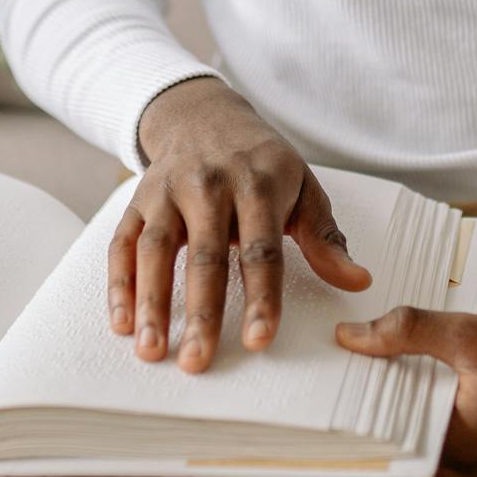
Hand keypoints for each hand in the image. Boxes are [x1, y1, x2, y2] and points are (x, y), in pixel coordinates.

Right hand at [110, 77, 371, 371]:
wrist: (204, 114)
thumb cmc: (261, 162)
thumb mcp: (302, 187)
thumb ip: (325, 237)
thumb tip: (358, 280)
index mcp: (258, 186)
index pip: (262, 250)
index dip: (261, 296)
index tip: (258, 339)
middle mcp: (209, 187)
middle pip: (206, 256)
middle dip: (201, 313)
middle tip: (196, 362)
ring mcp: (168, 192)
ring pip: (156, 250)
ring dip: (151, 302)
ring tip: (151, 349)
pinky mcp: (138, 200)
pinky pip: (122, 243)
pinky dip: (118, 283)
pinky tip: (120, 322)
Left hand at [336, 306, 476, 476]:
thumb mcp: (470, 332)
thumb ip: (408, 331)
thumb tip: (349, 337)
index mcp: (463, 446)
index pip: (387, 429)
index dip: (355, 399)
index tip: (330, 373)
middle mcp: (462, 473)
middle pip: (393, 437)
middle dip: (367, 398)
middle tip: (340, 363)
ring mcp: (466, 473)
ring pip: (407, 437)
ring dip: (388, 402)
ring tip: (364, 366)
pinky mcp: (469, 462)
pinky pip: (425, 437)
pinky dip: (411, 409)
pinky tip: (396, 377)